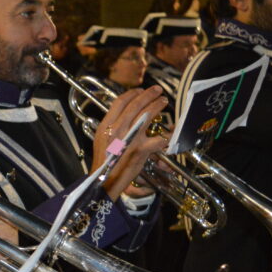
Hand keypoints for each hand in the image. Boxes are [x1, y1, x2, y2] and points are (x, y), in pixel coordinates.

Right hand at [91, 86, 167, 200]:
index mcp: (106, 125)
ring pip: (147, 114)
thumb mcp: (102, 139)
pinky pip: (158, 138)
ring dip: (157, 105)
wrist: (104, 180)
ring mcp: (130, 138)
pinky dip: (166, 135)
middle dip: (149, 94)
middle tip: (157, 90)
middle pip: (135, 104)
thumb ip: (112, 126)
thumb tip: (125, 114)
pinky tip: (170, 132)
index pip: (120, 102)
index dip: (132, 93)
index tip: (140, 90)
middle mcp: (117, 129)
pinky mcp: (141, 150)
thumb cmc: (105, 161)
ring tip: (163, 101)